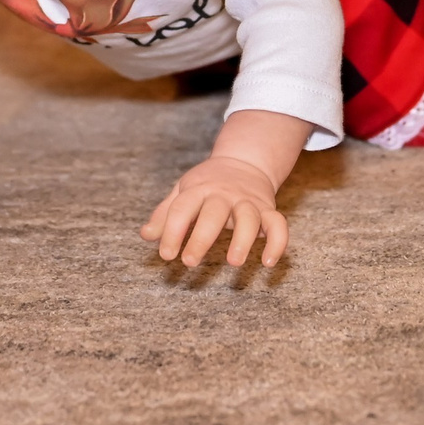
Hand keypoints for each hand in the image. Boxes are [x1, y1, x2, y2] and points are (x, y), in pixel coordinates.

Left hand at [138, 155, 287, 268]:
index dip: (172, 231)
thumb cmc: (207, 183)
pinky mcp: (268, 209)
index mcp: (199, 189)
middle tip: (189, 262)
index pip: (182, 208)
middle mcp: (224, 194)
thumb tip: (145, 235)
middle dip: (201, 238)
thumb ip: (164, 214)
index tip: (166, 255)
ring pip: (249, 217)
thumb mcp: (182, 191)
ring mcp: (248, 201)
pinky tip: (267, 263)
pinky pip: (278, 224)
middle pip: (214, 213)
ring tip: (233, 262)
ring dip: (242, 239)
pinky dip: (277, 243)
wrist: (244, 161)